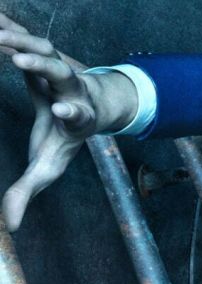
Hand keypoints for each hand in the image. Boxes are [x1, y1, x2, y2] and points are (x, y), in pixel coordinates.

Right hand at [0, 12, 135, 231]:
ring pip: (45, 48)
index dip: (72, 112)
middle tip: (24, 61)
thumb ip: (29, 191)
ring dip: (21, 40)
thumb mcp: (49, 166)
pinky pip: (25, 36)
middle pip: (64, 74)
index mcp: (78, 118)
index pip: (79, 115)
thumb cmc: (63, 139)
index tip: (61, 111)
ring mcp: (59, 66)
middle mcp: (72, 89)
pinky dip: (8, 27)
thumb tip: (11, 227)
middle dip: (47, 66)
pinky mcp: (42, 52)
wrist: (82, 103)